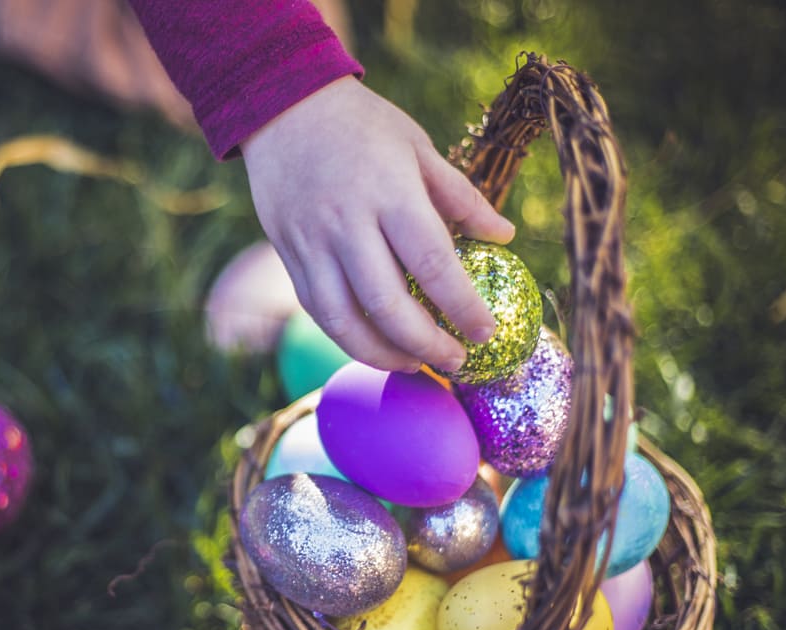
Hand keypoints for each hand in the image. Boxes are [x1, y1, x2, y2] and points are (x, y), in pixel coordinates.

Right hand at [240, 77, 515, 372]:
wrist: (280, 110)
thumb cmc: (360, 124)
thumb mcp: (417, 146)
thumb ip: (460, 196)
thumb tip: (504, 237)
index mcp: (389, 192)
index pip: (431, 262)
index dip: (461, 306)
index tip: (486, 333)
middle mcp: (347, 224)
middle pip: (387, 304)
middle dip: (425, 344)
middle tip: (455, 360)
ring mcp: (312, 245)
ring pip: (344, 321)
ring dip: (382, 355)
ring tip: (413, 364)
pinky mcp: (288, 256)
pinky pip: (318, 310)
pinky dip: (347, 337)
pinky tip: (375, 344)